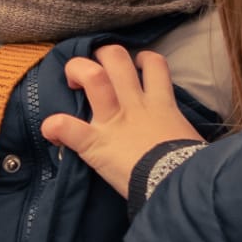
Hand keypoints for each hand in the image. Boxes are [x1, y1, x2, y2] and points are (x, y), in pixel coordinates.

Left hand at [40, 44, 200, 197]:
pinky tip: (51, 131)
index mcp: (161, 104)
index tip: (136, 66)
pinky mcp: (96, 145)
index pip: (156, 64)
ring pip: (94, 77)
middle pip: (117, 58)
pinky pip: (67, 127)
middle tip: (96, 67)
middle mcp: (135, 105)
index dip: (143, 59)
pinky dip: (54, 127)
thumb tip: (187, 146)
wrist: (180, 186)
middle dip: (101, 55)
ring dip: (78, 71)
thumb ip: (181, 134)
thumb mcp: (190, 140)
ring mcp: (114, 121)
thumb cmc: (190, 166)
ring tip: (73, 80)